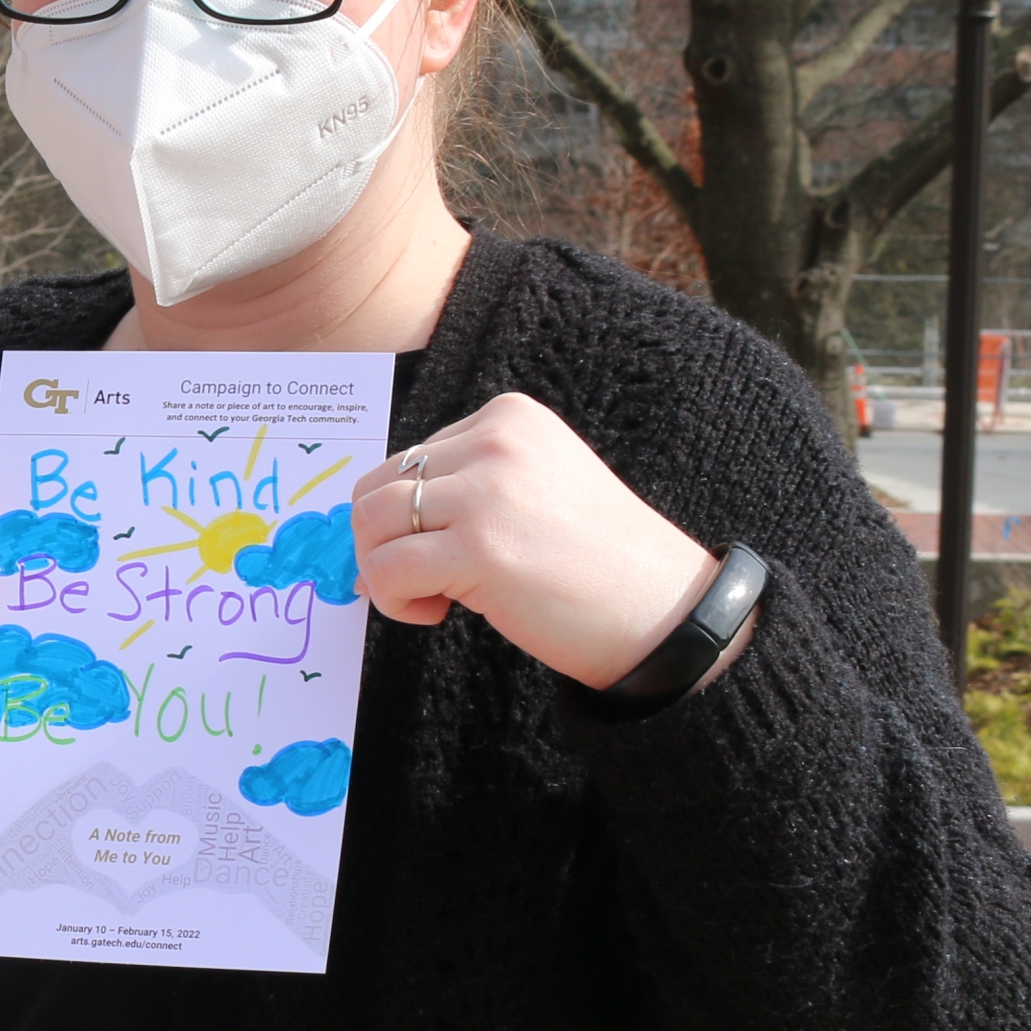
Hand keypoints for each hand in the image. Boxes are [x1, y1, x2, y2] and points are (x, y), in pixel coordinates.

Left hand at [351, 392, 746, 690]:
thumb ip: (466, 486)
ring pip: (371, 521)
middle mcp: (494, 441)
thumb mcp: (530, 489)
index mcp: (507, 417)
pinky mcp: (478, 547)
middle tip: (421, 581)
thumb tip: (372, 520)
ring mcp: (485, 491)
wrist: (658, 609)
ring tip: (432, 596)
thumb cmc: (594, 562)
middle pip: (377, 486)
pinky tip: (438, 613)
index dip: (405, 517)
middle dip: (381, 542)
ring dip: (383, 570)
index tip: (442, 553)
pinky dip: (395, 601)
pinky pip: (387, 570)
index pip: (409, 458)